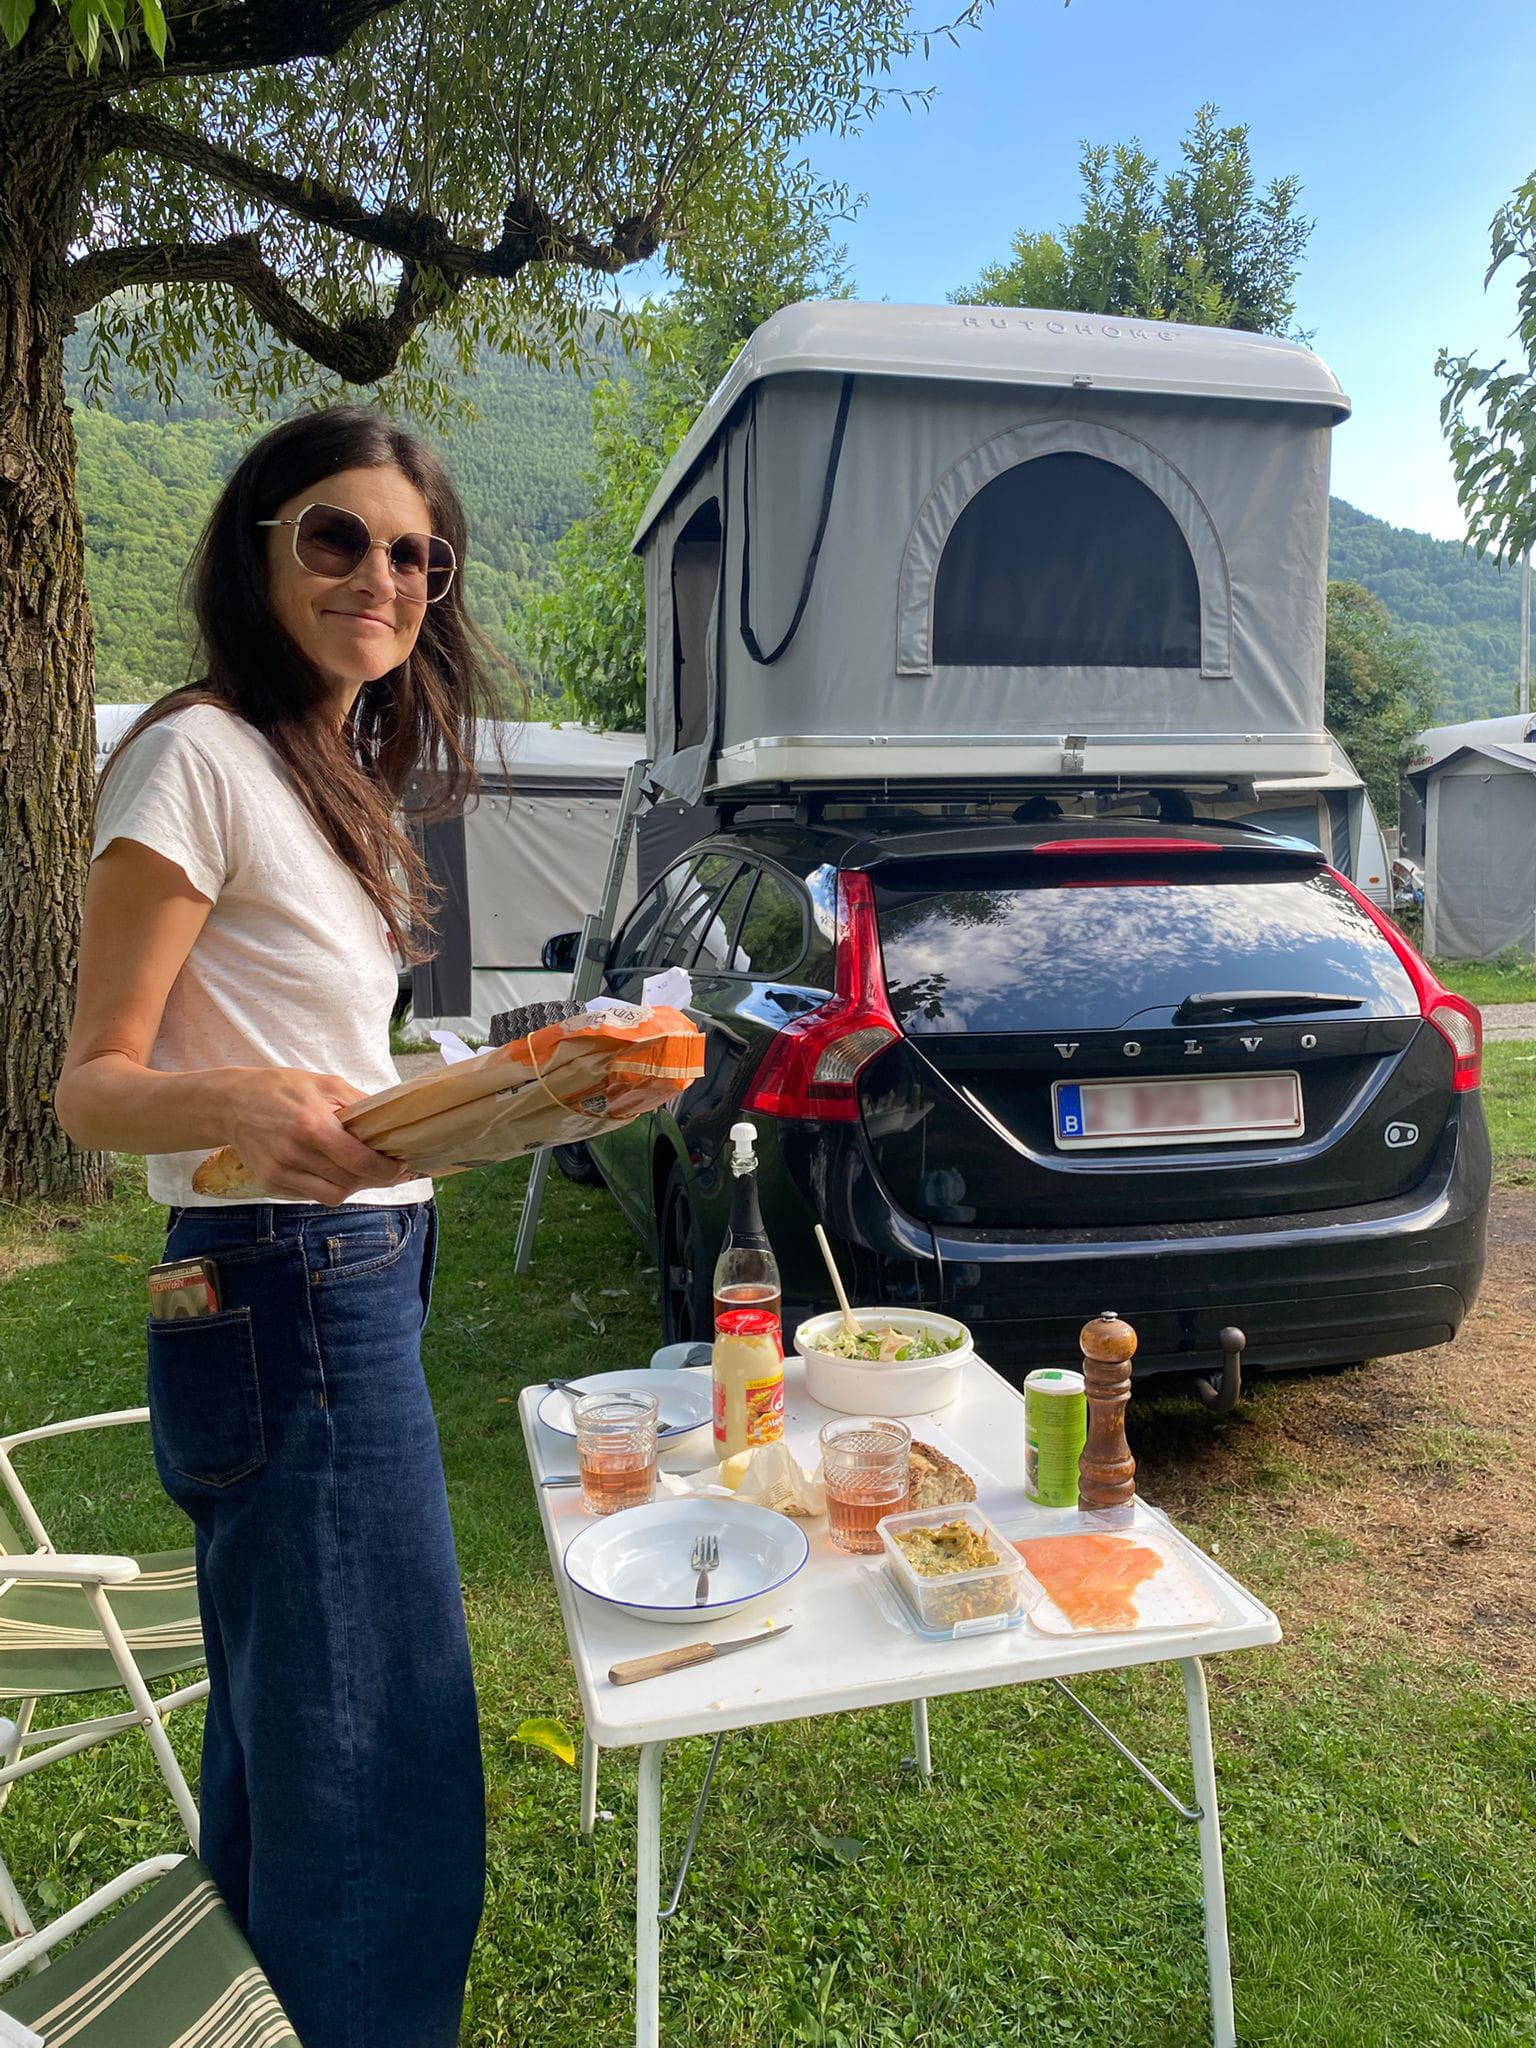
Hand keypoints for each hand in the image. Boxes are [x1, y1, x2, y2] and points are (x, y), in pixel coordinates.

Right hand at [225, 1068, 412, 1205]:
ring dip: (353, 1186)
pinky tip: (333, 1171)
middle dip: (375, 1178)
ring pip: (332, 1195)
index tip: (402, 1168)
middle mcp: (295, 1154)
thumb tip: (390, 1121)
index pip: (359, 1161)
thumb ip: (359, 1104)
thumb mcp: (325, 1084)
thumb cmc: (281, 1089)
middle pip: (349, 1182)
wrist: (231, 1103)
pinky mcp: (271, 1182)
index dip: (386, 1170)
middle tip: (389, 1169)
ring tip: (361, 1171)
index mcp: (312, 1126)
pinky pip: (311, 1195)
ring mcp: (281, 1172)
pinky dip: (328, 1187)